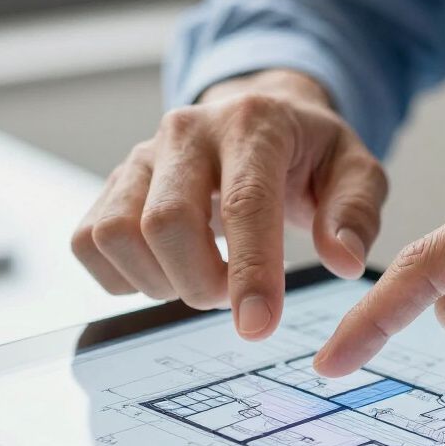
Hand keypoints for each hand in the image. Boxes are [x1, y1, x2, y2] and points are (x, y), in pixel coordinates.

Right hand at [71, 70, 387, 338]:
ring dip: (162, 282)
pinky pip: (89, 243)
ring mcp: (141, 155)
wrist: (259, 117)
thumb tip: (344, 262)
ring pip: (116, 234)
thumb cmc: (309, 155)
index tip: (258, 328)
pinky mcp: (112, 183)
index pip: (244, 203)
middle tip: (237, 297)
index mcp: (253, 124)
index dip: (250, 272)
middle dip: (203, 284)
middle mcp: (186, 131)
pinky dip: (125, 277)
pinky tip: (168, 271)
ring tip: (204, 278)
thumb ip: (356, 214)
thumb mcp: (356, 172)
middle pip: (166, 223)